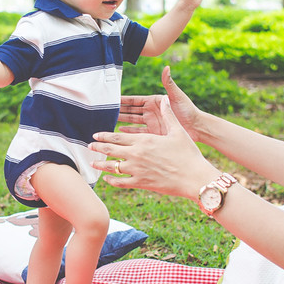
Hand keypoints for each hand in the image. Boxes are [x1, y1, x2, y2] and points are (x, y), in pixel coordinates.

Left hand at [91, 93, 217, 198]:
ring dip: (101, 165)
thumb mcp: (177, 132)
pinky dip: (112, 181)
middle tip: (90, 146)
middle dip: (98, 148)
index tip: (96, 135)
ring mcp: (137, 170)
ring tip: (93, 163)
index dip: (104, 136)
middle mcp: (136, 154)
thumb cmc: (188, 154)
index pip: (117, 136)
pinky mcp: (141, 183)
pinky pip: (121, 182)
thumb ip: (168, 115)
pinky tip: (107, 179)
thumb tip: (165, 99)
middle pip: (111, 150)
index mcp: (144, 140)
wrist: (193, 177)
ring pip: (112, 166)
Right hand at [116, 66, 204, 141]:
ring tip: (108, 121)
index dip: (122, 99)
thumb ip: (169, 83)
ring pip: (132, 120)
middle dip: (118, 110)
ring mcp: (151, 122)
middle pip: (130, 110)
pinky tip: (119, 131)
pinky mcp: (154, 132)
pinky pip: (138, 131)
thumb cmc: (188, 109)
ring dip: (121, 120)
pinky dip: (129, 131)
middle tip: (104, 111)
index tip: (111, 99)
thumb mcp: (177, 96)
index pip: (134, 100)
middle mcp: (151, 111)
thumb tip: (166, 67)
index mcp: (154, 101)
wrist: (197, 127)